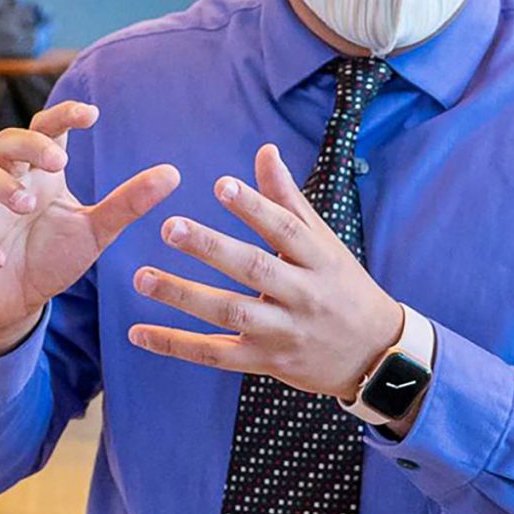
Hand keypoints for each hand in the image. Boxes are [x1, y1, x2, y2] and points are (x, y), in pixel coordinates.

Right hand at [0, 101, 180, 359]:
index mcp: (40, 176)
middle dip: (30, 146)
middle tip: (60, 163)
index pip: (44, 130)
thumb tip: (173, 174)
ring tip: (27, 205)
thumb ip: (127, 203)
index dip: (62, 116)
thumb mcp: (95, 231)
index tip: (92, 114)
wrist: (15, 302)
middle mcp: (7, 185)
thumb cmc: (52, 256)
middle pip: (6, 143)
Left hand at [127, 142, 402, 403]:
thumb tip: (264, 150)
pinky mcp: (265, 362)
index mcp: (319, 259)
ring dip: (183, 296)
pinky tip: (139, 333)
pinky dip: (176, 345)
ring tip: (141, 277)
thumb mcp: (325, 243)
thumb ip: (288, 199)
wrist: (375, 355)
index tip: (221, 184)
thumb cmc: (342, 286)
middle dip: (211, 248)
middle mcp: (302, 295)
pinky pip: (215, 355)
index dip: (254, 206)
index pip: (285, 229)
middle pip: (253, 269)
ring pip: (230, 313)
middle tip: (169, 226)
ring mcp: (283, 332)